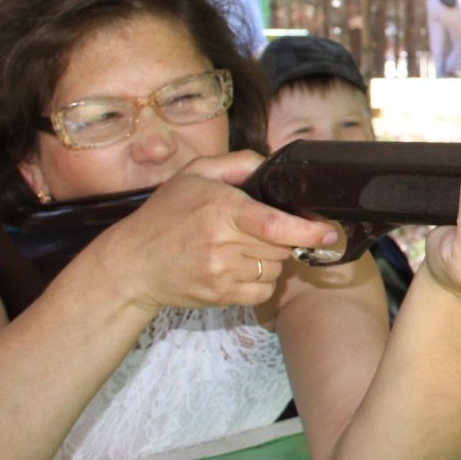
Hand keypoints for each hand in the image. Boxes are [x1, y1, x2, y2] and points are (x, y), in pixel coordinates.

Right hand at [104, 150, 338, 311]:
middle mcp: (223, 244)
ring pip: (275, 269)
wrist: (132, 264)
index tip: (329, 232)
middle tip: (258, 230)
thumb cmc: (165, 214)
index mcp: (221, 209)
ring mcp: (221, 273)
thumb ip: (238, 163)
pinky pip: (262, 292)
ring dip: (270, 259)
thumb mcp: (195, 174)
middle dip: (282, 239)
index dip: (307, 230)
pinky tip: (239, 268)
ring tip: (242, 248)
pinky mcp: (220, 296)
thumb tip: (273, 164)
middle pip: (281, 247)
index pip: (275, 224)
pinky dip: (261, 281)